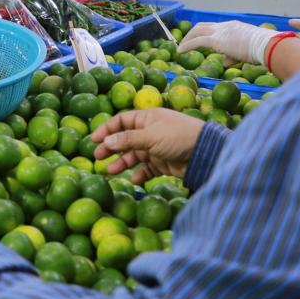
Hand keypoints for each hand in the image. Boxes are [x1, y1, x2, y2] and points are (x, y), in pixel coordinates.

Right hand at [90, 109, 204, 181]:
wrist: (205, 153)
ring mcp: (157, 147)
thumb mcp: (150, 136)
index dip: (107, 130)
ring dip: (122, 163)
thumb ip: (127, 140)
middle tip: (98, 157)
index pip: (122, 121)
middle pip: (125, 139)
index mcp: (147, 119)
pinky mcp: (163, 162)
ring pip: (134, 155)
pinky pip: (147, 169)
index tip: (94, 140)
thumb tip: (106, 142)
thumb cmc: (177, 137)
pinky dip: (140, 174)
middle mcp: (150, 131)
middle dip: (111, 148)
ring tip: (111, 171)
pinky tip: (134, 180)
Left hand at [177, 20, 277, 65]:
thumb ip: (233, 55)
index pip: (215, 28)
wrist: (266, 45)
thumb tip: (225, 61)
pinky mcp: (216, 40)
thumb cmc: (261, 49)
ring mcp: (220, 31)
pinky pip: (197, 41)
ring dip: (187, 39)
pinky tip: (180, 52)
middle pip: (203, 26)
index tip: (199, 41)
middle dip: (192, 34)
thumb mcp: (246, 51)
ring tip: (180, 49)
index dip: (205, 34)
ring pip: (197, 30)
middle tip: (185, 43)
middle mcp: (225, 26)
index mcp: (233, 27)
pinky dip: (187, 45)